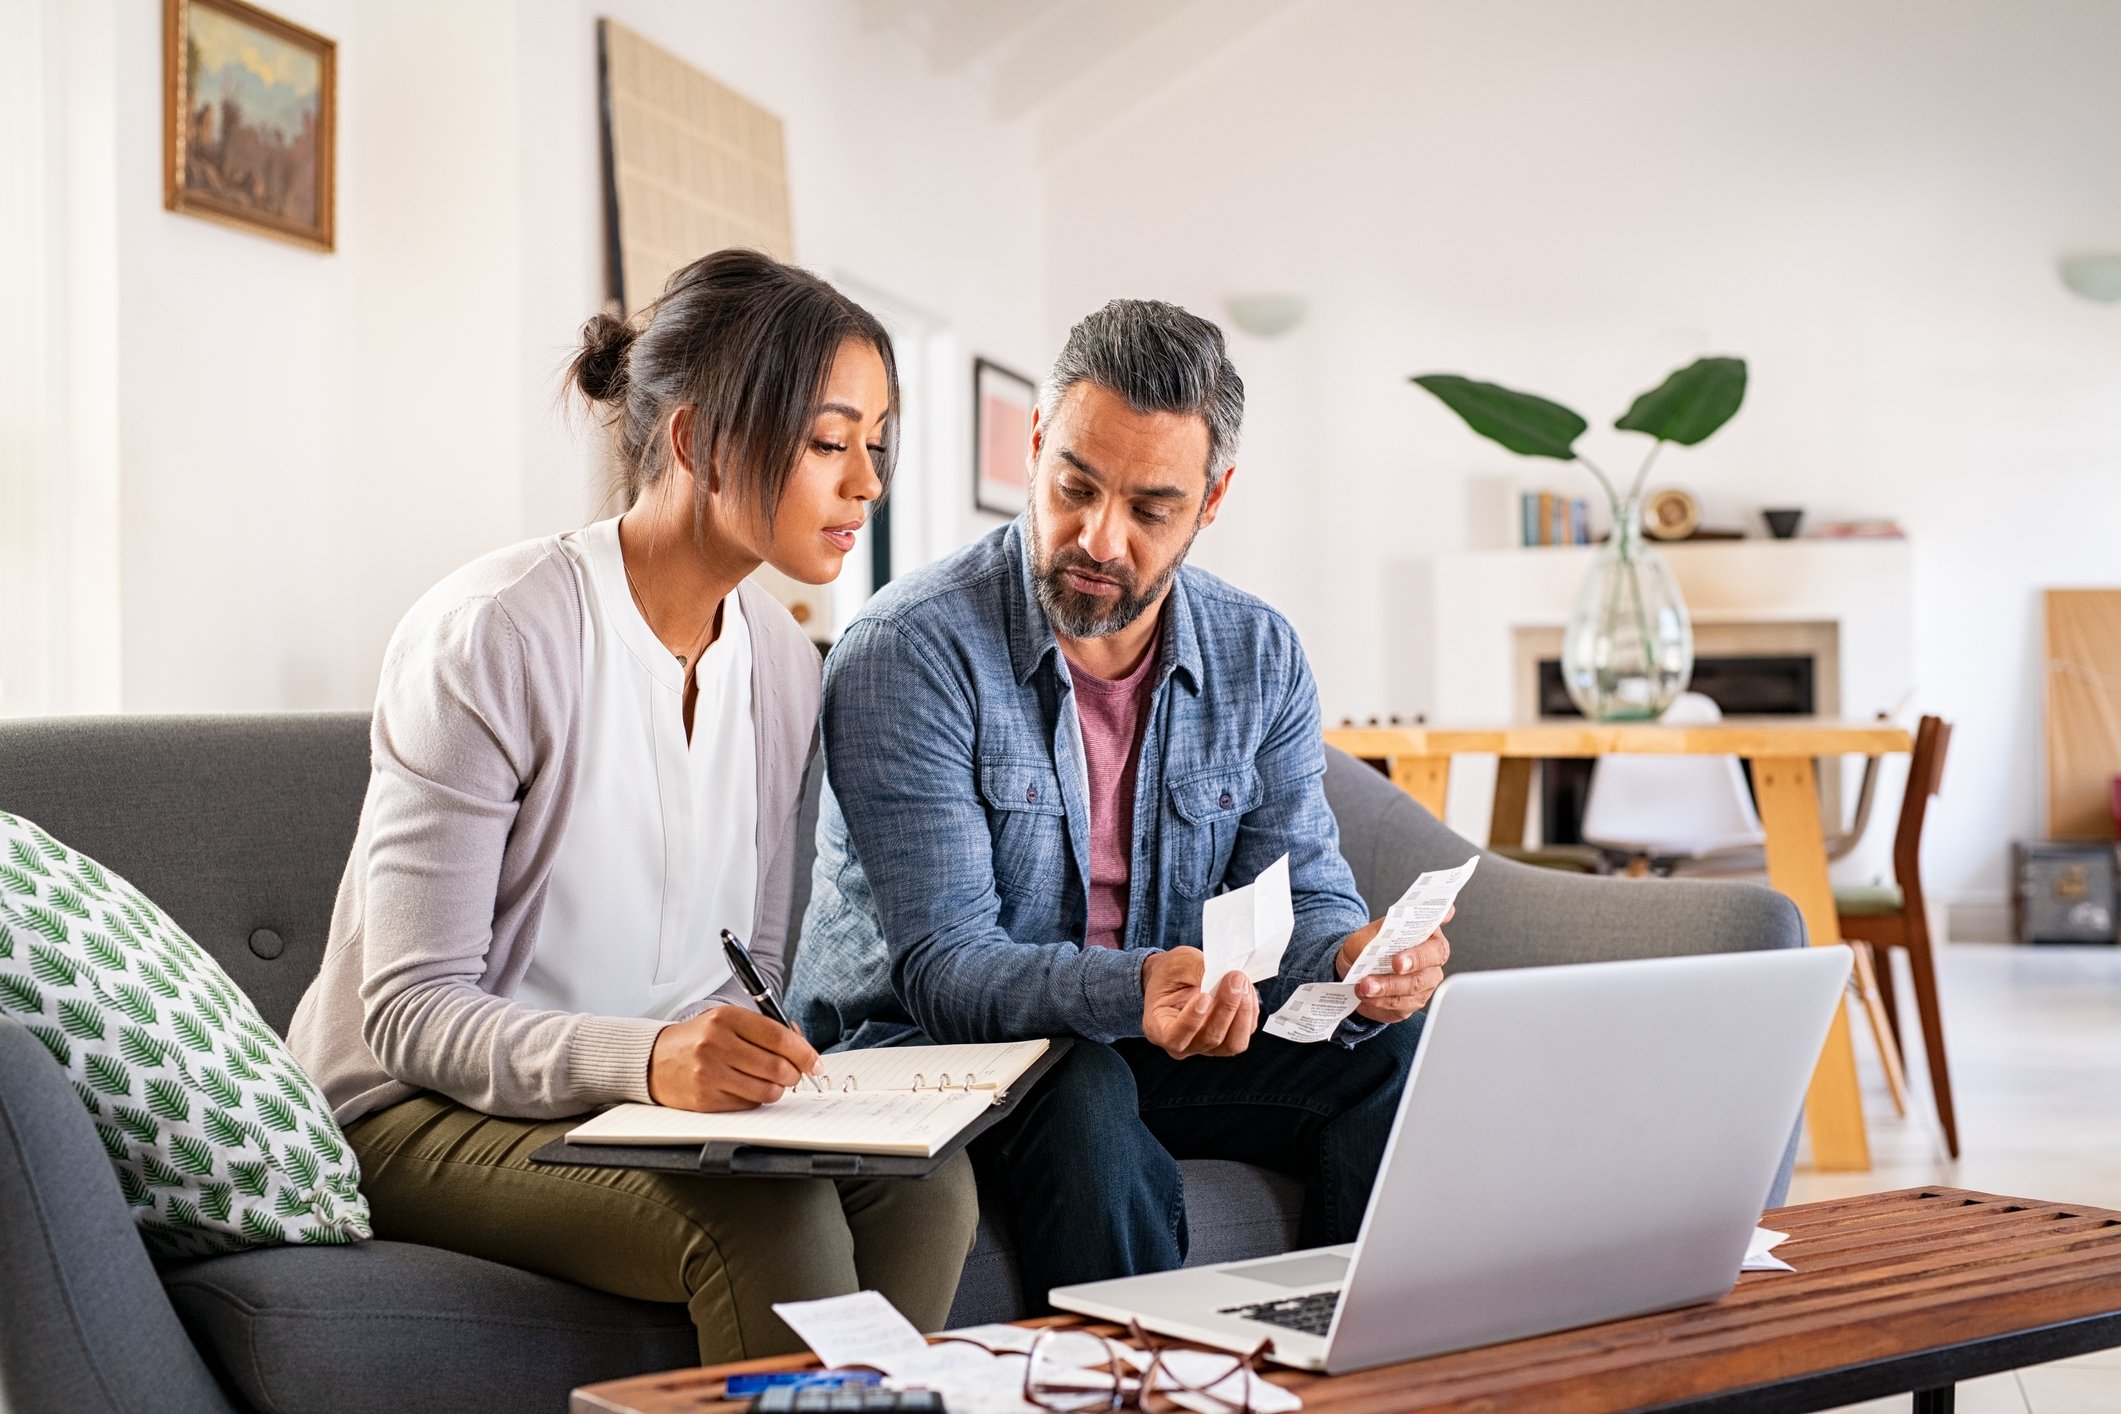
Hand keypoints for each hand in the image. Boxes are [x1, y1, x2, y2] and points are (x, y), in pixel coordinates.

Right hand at [647, 1006, 820, 1111]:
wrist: (654, 1060)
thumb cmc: (698, 1039)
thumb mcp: (728, 1021)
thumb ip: (765, 1029)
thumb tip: (802, 1046)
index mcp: (726, 1018)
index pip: (778, 1037)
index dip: (804, 1052)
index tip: (816, 1062)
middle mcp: (716, 1044)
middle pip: (776, 1066)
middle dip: (795, 1074)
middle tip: (795, 1074)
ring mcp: (709, 1073)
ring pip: (766, 1090)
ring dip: (778, 1089)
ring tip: (771, 1082)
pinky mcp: (705, 1098)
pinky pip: (748, 1104)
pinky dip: (756, 1099)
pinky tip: (748, 1088)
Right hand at [1141, 947, 1258, 1059]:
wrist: (1175, 978)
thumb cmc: (1170, 973)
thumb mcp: (1178, 963)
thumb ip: (1198, 970)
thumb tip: (1225, 978)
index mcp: (1159, 1028)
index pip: (1175, 1037)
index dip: (1192, 1022)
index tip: (1204, 996)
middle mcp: (1182, 1044)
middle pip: (1210, 1038)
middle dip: (1227, 1007)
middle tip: (1234, 978)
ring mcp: (1205, 1045)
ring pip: (1232, 1043)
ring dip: (1243, 1012)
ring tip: (1242, 984)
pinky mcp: (1225, 1040)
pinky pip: (1243, 1034)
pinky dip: (1249, 1011)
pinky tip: (1245, 990)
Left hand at [1335, 906, 1451, 1023]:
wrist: (1354, 967)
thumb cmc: (1368, 946)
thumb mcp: (1367, 934)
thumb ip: (1379, 934)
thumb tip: (1385, 936)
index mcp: (1428, 938)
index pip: (1435, 947)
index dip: (1419, 955)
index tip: (1398, 961)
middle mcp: (1431, 963)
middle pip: (1425, 975)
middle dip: (1399, 977)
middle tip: (1383, 974)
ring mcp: (1424, 986)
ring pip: (1411, 992)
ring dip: (1385, 990)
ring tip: (1364, 987)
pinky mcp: (1411, 1004)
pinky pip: (1399, 1007)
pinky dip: (1379, 1002)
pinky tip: (1365, 996)